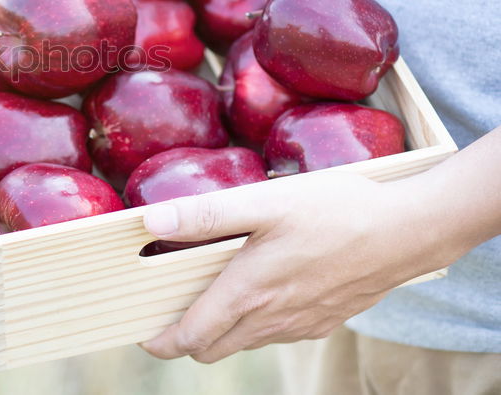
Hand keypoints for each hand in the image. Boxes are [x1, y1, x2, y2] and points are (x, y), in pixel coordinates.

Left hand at [138, 170, 460, 362]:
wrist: (407, 231)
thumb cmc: (334, 211)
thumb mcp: (264, 201)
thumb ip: (206, 215)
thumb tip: (150, 221)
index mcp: (248, 294)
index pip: (190, 339)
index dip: (161, 342)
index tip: (144, 333)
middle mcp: (271, 321)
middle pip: (213, 349)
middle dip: (186, 338)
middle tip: (171, 308)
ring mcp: (300, 326)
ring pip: (245, 342)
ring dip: (223, 328)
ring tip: (213, 290)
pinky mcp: (325, 322)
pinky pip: (278, 334)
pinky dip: (257, 322)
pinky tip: (263, 286)